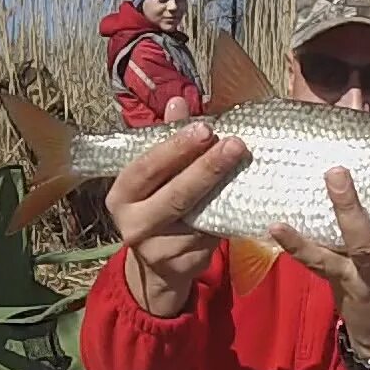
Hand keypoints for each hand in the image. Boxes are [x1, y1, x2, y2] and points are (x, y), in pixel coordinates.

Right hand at [105, 97, 248, 316]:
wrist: (157, 264)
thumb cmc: (159, 204)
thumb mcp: (157, 174)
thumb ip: (167, 140)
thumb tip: (177, 102)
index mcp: (122, 193)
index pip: (146, 167)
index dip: (176, 147)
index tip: (206, 128)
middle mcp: (132, 223)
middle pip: (176, 195)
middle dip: (208, 168)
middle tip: (236, 144)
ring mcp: (156, 249)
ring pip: (198, 218)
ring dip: (226, 195)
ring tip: (247, 169)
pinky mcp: (181, 267)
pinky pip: (211, 239)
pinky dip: (229, 220)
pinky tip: (246, 203)